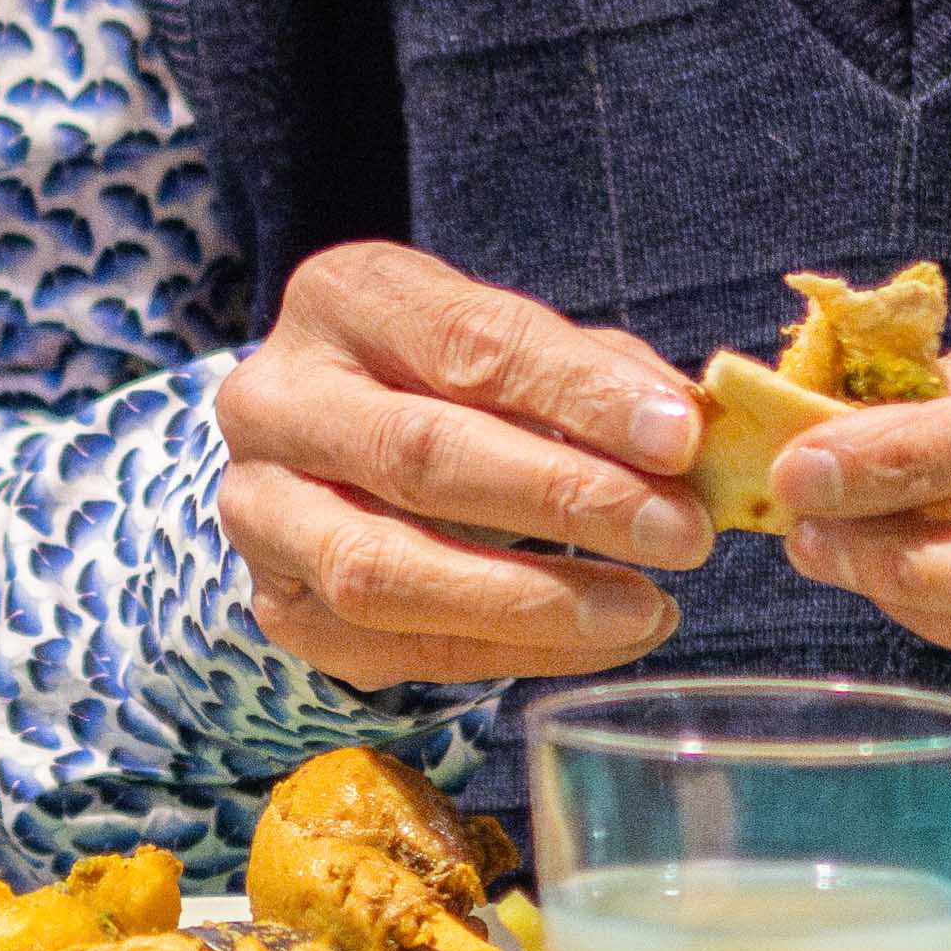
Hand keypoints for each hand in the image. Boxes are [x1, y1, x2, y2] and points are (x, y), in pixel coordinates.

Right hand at [209, 240, 710, 686]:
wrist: (327, 454)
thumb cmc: (446, 385)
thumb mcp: (510, 346)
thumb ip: (595, 375)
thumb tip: (691, 428)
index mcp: (342, 300)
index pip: (464, 341)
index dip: (577, 391)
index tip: (678, 437)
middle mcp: (274, 399)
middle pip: (420, 454)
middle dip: (567, 498)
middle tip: (681, 532)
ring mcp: (259, 510)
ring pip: (385, 568)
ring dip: (533, 597)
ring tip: (648, 606)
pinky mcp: (279, 606)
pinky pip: (396, 645)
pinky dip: (512, 650)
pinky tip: (602, 637)